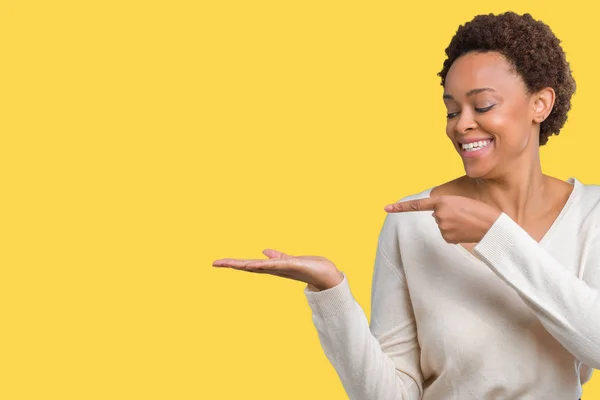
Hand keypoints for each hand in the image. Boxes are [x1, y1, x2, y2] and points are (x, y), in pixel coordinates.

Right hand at [212, 249, 343, 290]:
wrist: (327, 276)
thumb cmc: (310, 268)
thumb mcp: (290, 260)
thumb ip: (277, 256)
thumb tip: (264, 251)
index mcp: (272, 268)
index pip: (249, 265)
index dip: (233, 263)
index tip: (217, 262)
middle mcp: (275, 270)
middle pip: (249, 267)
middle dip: (232, 265)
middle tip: (214, 262)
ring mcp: (282, 269)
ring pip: (259, 266)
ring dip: (244, 264)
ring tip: (229, 262)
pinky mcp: (293, 265)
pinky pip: (276, 264)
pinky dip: (266, 263)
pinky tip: (255, 262)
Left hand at [384, 195, 501, 243]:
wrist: (492, 226)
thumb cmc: (480, 212)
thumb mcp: (461, 202)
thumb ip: (445, 207)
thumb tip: (435, 217)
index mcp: (443, 201)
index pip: (417, 205)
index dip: (401, 207)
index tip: (386, 208)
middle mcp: (439, 214)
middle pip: (437, 216)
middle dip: (447, 215)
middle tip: (464, 215)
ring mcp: (442, 227)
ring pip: (442, 226)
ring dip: (452, 224)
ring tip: (467, 222)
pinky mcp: (446, 237)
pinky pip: (446, 235)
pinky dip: (454, 233)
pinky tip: (465, 231)